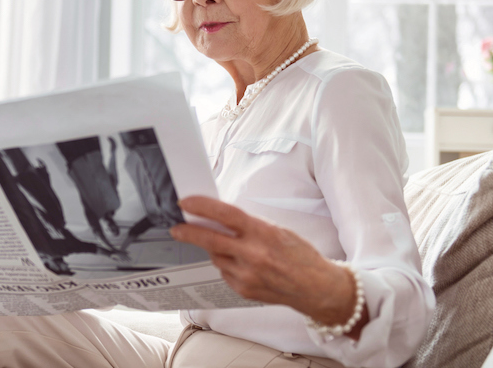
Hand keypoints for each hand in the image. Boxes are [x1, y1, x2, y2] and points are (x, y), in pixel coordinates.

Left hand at [170, 196, 365, 337]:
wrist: (316, 288)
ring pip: (216, 257)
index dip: (203, 207)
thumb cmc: (300, 255)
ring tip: (230, 246)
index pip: (226, 215)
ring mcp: (247, 275)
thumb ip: (250, 226)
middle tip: (177, 228)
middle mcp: (253, 255)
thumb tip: (221, 218)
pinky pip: (225, 272)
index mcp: (263, 234)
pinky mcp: (243, 290)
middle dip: (189, 232)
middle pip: (210, 240)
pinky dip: (227, 265)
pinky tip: (243, 263)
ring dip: (215, 248)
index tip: (186, 202)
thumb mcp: (278, 231)